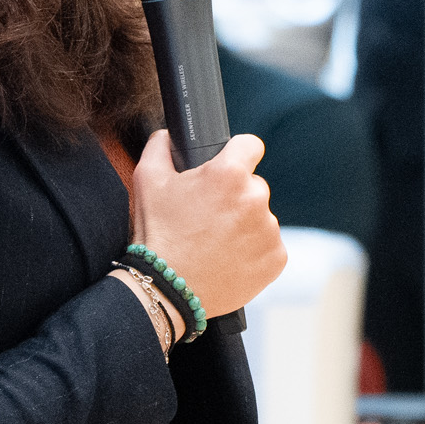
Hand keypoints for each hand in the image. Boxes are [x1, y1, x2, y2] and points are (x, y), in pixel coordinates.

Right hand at [131, 130, 286, 320]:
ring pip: (261, 217)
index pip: (250, 145)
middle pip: (253, 185)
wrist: (167, 290)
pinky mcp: (276, 258)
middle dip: (235, 196)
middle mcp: (255, 198)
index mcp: (229, 174)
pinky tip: (229, 258)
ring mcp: (269, 230)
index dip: (237, 153)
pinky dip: (253, 251)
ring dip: (245, 224)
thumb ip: (160, 145)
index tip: (228, 166)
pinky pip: (269, 245)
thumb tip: (168, 134)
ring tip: (216, 242)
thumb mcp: (148, 180)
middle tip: (209, 217)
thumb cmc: (158, 235)